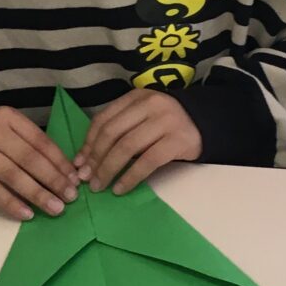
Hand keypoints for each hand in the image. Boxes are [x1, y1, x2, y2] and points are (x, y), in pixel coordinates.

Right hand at [0, 107, 79, 220]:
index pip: (40, 141)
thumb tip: (63, 170)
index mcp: (8, 117)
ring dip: (37, 194)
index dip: (60, 162)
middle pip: (29, 159)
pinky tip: (27, 214)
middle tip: (70, 197)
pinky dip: (11, 203)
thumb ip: (29, 142)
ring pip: (13, 175)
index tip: (74, 179)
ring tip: (55, 208)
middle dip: (53, 180)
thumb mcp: (6, 127)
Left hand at [75, 90, 201, 193]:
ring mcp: (165, 121)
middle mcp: (150, 105)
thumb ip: (119, 130)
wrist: (206, 125)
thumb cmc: (166, 125)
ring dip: (109, 169)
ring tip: (100, 185)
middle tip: (86, 179)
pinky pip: (147, 161)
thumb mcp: (142, 118)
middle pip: (112, 133)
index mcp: (136, 97)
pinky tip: (121, 188)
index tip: (79, 163)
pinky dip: (130, 177)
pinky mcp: (177, 141)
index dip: (88, 143)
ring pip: (127, 147)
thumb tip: (86, 158)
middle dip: (95, 158)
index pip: (104, 119)